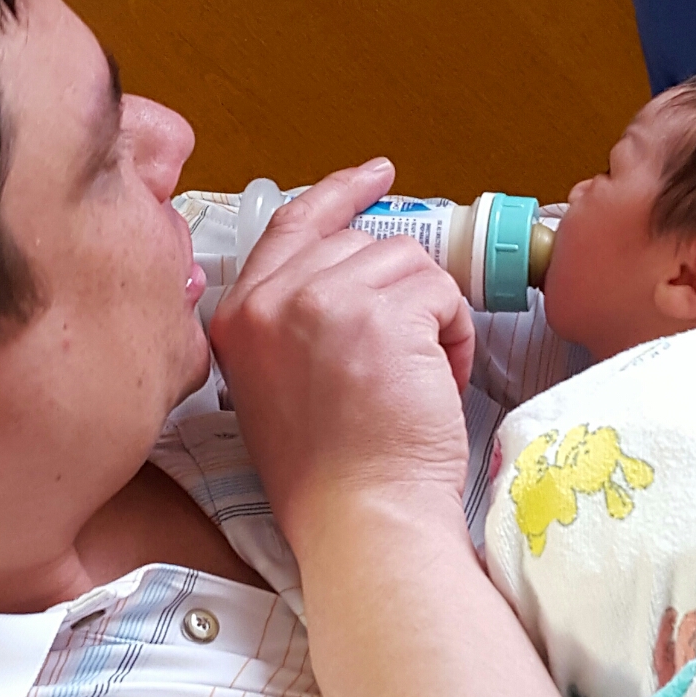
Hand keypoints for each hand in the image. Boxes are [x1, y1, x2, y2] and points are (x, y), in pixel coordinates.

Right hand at [209, 159, 475, 556]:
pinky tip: (439, 382)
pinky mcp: (381, 313)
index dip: (340, 196)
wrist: (360, 519)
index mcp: (239, 316)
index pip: (293, 225)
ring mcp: (324, 301)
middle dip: (399, 292)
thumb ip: (293, 321)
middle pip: (361, 244)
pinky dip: (456, 336)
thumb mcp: (278, 386)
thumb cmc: (331, 475)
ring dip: (432, 316)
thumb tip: (353, 267)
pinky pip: (442, 292)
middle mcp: (272, 299)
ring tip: (421, 378)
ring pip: (409, 263)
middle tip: (408, 357)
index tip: (377, 178)